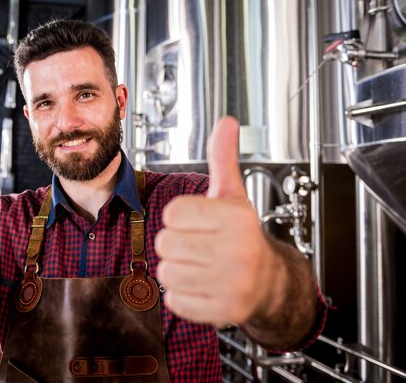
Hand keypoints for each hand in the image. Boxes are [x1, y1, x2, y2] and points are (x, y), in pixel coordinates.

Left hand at [155, 116, 281, 325]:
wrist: (270, 282)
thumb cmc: (243, 235)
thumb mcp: (233, 195)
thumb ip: (223, 159)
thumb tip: (227, 122)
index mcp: (237, 218)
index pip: (173, 212)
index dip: (179, 217)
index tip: (197, 222)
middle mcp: (238, 251)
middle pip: (164, 242)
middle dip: (175, 243)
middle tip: (197, 246)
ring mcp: (232, 284)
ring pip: (166, 272)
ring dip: (176, 269)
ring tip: (199, 265)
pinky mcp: (223, 311)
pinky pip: (174, 300)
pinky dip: (182, 294)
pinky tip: (203, 285)